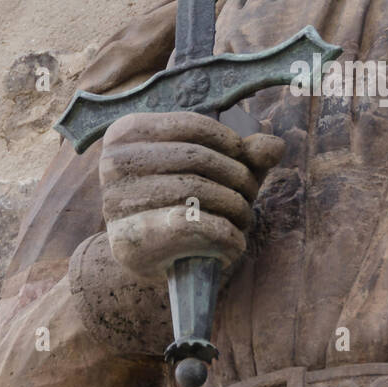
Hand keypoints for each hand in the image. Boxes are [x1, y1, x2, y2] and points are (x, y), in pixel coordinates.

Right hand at [99, 111, 284, 280]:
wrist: (149, 260)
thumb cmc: (182, 203)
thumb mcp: (215, 172)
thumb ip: (245, 155)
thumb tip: (274, 146)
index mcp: (125, 134)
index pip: (191, 125)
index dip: (230, 143)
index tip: (244, 163)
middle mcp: (113, 164)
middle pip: (197, 159)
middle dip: (238, 178)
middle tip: (249, 197)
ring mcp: (115, 203)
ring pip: (198, 192)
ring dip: (236, 208)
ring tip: (243, 219)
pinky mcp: (130, 242)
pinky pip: (194, 227)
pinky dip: (227, 236)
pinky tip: (235, 242)